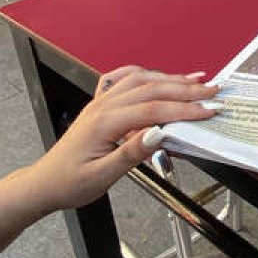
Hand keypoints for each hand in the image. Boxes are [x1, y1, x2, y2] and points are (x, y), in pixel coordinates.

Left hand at [23, 66, 219, 212]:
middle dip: (186, 88)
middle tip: (212, 90)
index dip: (184, 109)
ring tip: (196, 79)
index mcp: (104, 122)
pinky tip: (157, 75)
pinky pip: (123, 80)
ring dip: (170, 78)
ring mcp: (100, 102)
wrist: (45, 183)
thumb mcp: (102, 176)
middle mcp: (103, 106)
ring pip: (140, 80)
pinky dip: (145, 74)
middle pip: (151, 89)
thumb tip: (158, 134)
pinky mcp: (100, 105)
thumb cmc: (69, 183)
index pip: (153, 110)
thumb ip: (130, 153)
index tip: (207, 110)